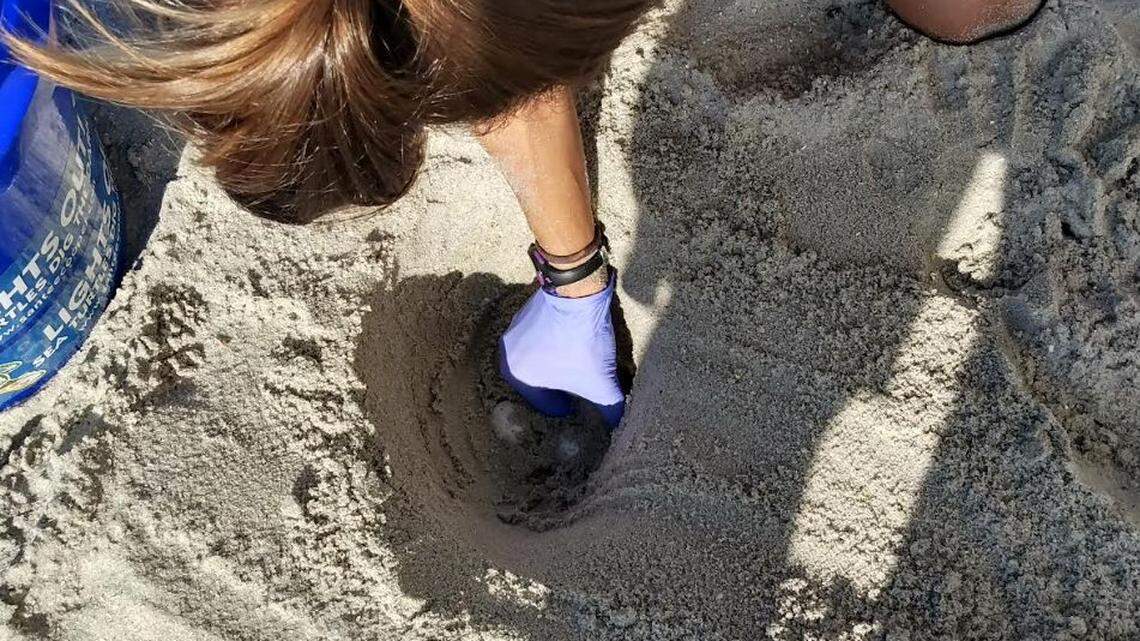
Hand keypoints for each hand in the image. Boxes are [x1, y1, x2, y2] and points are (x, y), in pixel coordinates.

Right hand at [499, 271, 624, 426]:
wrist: (578, 292)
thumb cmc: (581, 343)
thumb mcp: (600, 384)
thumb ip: (610, 409)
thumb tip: (618, 423)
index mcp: (516, 377)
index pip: (547, 405)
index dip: (570, 409)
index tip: (585, 407)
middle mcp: (508, 354)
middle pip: (542, 381)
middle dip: (563, 386)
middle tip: (585, 387)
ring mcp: (515, 328)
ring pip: (541, 357)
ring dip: (559, 362)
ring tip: (582, 364)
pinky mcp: (527, 310)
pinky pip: (543, 336)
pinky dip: (558, 342)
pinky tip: (576, 341)